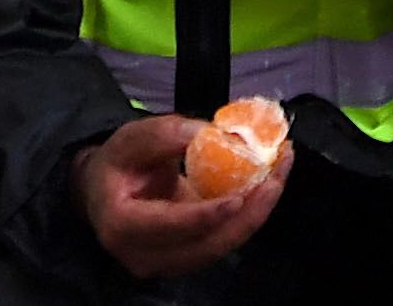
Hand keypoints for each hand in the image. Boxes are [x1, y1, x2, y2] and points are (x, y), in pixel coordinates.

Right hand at [72, 117, 289, 276]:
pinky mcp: (191, 252)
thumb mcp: (132, 138)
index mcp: (121, 224)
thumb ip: (166, 134)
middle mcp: (144, 252)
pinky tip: (270, 179)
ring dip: (258, 210)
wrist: (111, 188)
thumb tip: (210, 132)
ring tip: (280, 169)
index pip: (166, 227)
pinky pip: (226, 237)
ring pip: (222, 245)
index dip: (203, 216)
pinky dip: (252, 211)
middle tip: (277, 172)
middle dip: (248, 212)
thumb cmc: (120, 163)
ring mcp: (169, 259)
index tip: (238, 198)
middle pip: (204, 245)